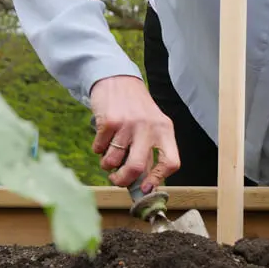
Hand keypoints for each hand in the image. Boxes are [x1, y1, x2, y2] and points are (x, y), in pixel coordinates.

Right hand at [89, 75, 179, 190]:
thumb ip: (150, 152)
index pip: (171, 162)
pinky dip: (98, 149)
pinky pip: (99, 148)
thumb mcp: (152, 126)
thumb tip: (144, 185)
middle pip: (138, 167)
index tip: (146, 188)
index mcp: (165, 131)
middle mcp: (149, 127)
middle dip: (124, 180)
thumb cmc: (136, 109)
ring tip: (108, 157)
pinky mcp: (109, 121)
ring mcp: (129, 124)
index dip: (158, 179)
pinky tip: (102, 140)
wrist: (117, 79)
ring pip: (113, 160)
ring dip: (107, 165)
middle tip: (118, 180)